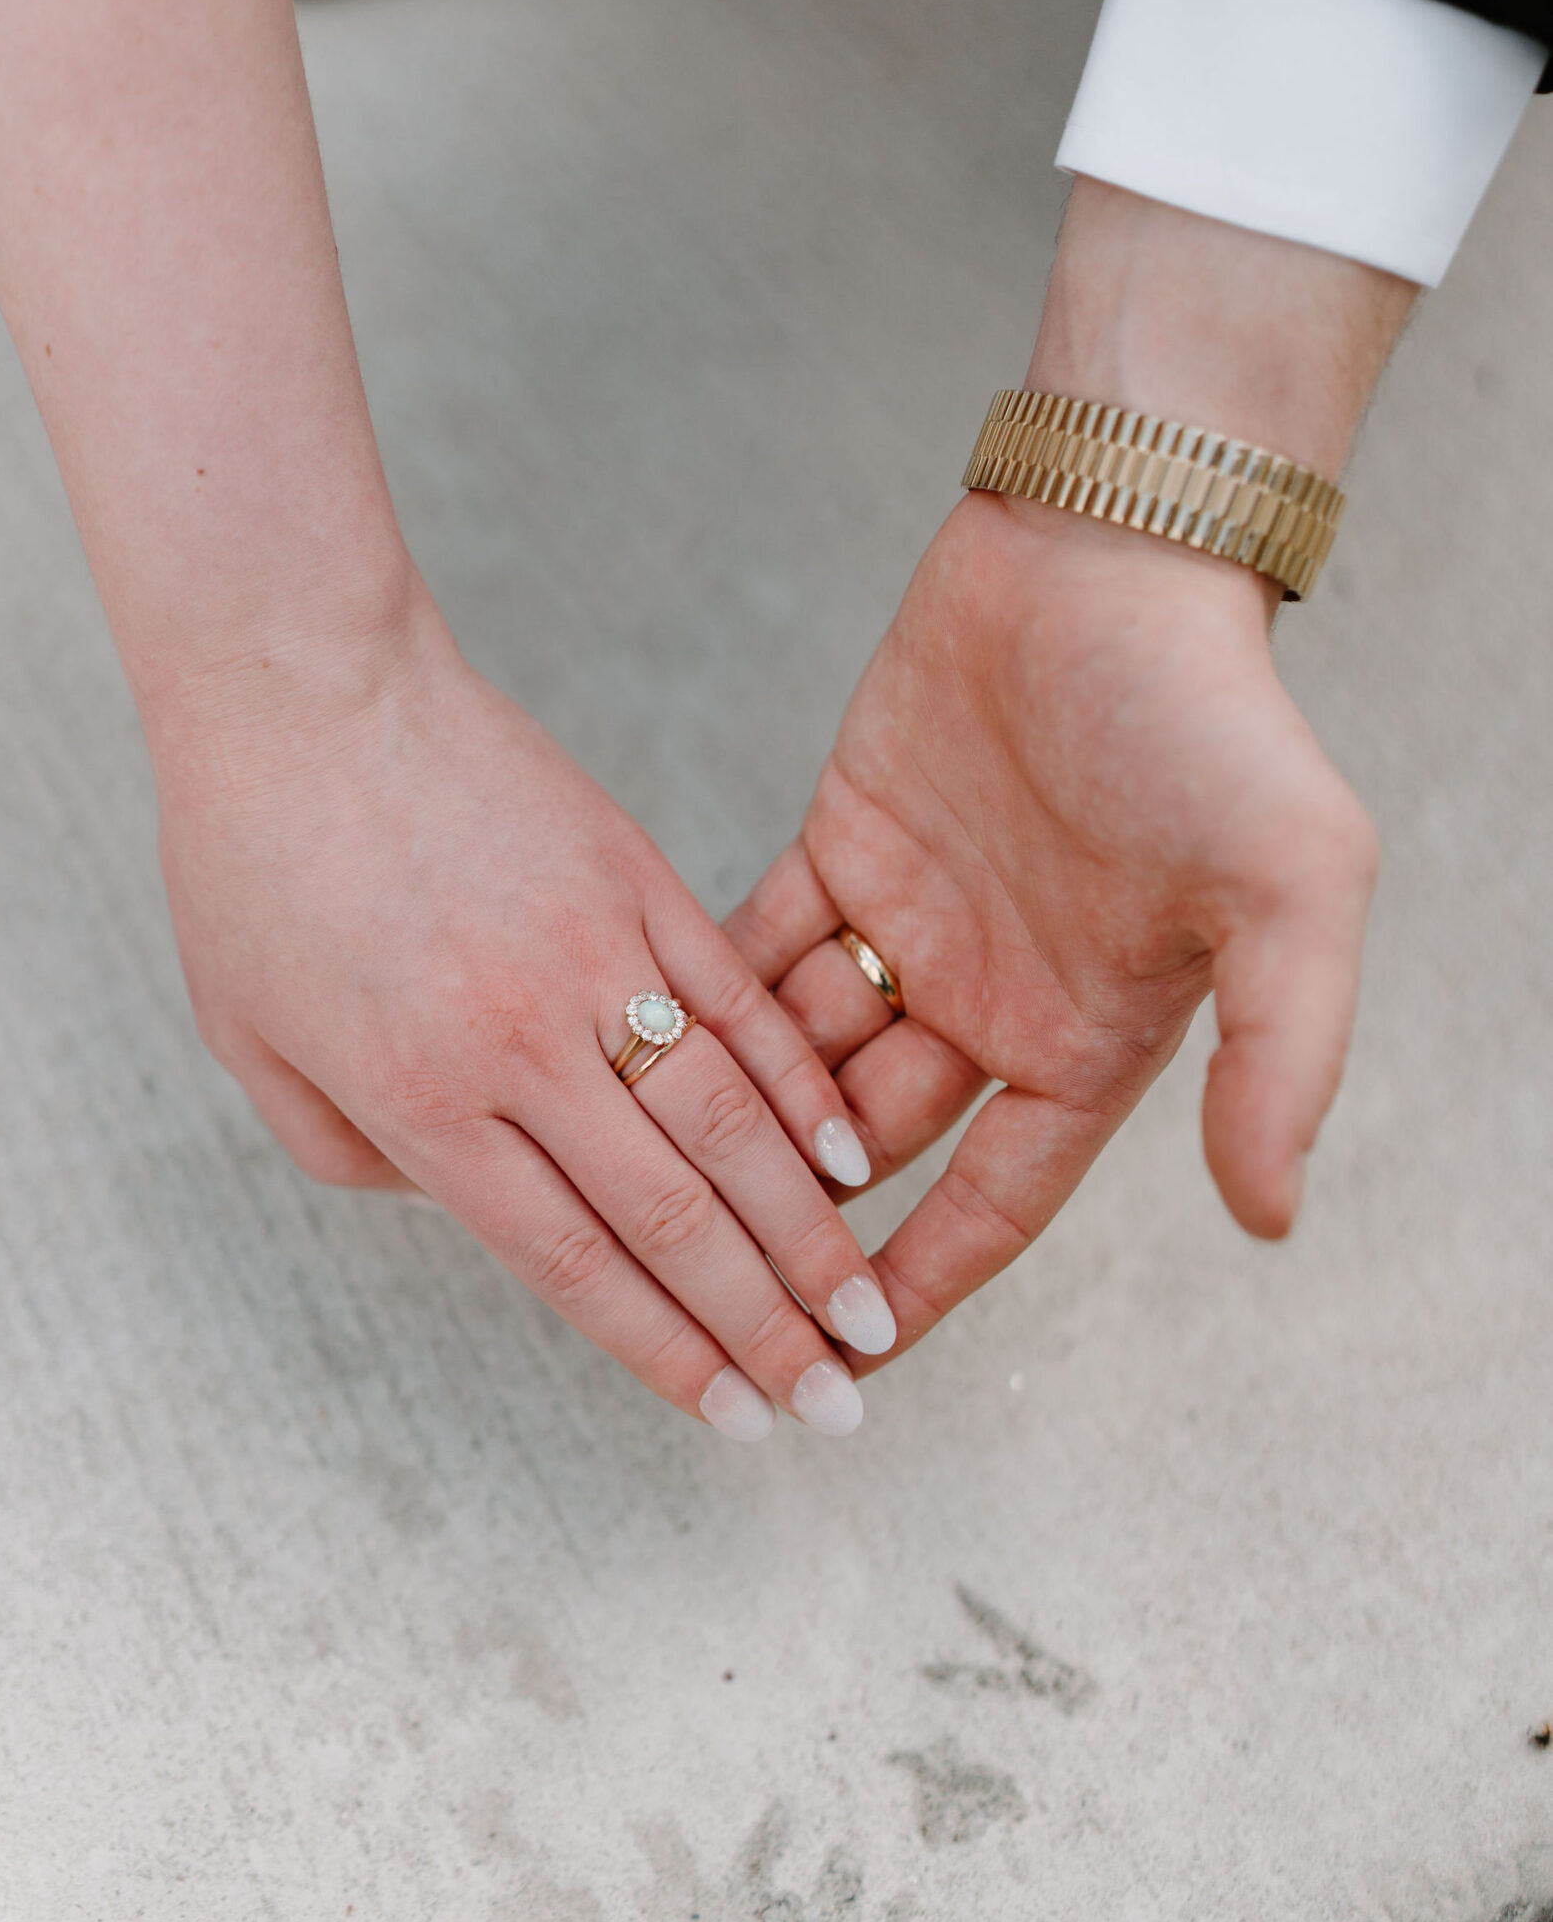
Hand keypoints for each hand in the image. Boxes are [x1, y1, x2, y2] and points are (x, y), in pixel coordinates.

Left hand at [150, 577, 897, 1437]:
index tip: (737, 1420)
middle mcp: (520, 1044)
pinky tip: (853, 1156)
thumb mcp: (248, 1041)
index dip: (666, 1354)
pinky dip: (803, 1088)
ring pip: (729, 1122)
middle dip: (766, 1328)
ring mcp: (594, 955)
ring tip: (867, 1309)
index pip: (571, 1262)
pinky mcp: (639, 877)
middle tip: (837, 1407)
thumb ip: (351, 1151)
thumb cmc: (254, 864)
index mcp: (422, 1099)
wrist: (301, 681)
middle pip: (672, 1217)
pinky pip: (743, 1002)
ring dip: (809, 1231)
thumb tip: (456, 1206)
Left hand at [730, 493, 1377, 1349]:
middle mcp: (994, 999)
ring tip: (649, 1203)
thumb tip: (1271, 1218)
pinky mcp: (842, 842)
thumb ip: (1277, 1057)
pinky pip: (755, 950)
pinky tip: (630, 1060)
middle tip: (711, 1310)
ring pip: (799, 1062)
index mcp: (1089, 1036)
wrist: (1113, 549)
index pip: (987, 1204)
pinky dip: (699, 1006)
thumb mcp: (1291, 897)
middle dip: (800, 1234)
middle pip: (875, 1153)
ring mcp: (914, 924)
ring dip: (733, 1130)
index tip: (839, 1373)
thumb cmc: (1218, 719)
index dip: (916, 1289)